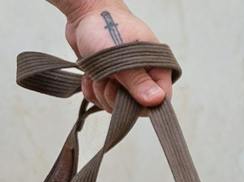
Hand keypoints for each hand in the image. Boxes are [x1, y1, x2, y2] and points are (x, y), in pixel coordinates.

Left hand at [56, 2, 172, 109]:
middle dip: (115, 97)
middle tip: (107, 79)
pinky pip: (101, 99)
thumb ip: (138, 81)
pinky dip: (92, 90)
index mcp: (157, 68)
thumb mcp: (122, 55)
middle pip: (135, 107)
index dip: (141, 104)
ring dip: (101, 92)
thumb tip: (157, 101)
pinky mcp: (109, 80)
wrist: (84, 13)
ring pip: (115, 104)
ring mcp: (126, 79)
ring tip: (97, 72)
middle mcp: (144, 76)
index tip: (124, 95)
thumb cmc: (106, 26)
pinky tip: (89, 76)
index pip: (159, 101)